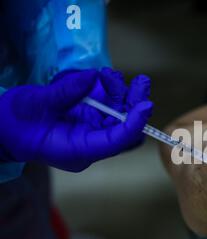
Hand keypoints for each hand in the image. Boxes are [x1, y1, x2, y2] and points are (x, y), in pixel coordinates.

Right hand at [0, 68, 152, 171]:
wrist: (4, 130)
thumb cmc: (14, 123)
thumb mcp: (35, 104)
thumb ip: (65, 92)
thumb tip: (92, 77)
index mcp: (79, 150)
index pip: (115, 140)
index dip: (134, 123)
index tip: (145, 104)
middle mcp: (91, 144)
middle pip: (125, 129)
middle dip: (135, 105)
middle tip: (141, 82)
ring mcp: (91, 132)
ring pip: (120, 116)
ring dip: (121, 94)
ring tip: (108, 74)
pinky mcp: (88, 121)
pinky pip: (109, 109)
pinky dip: (111, 93)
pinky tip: (103, 77)